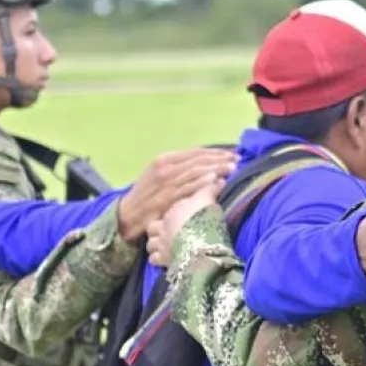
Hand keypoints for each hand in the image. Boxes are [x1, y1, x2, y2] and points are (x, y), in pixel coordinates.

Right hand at [116, 148, 236, 240]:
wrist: (128, 213)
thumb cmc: (147, 194)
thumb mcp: (160, 175)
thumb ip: (180, 169)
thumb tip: (204, 165)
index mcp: (164, 159)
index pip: (195, 152)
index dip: (214, 152)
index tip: (231, 153)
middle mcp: (165, 167)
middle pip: (198, 160)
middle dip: (219, 159)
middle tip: (236, 159)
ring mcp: (165, 182)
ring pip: (195, 172)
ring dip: (215, 169)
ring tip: (231, 168)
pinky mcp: (166, 198)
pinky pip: (188, 188)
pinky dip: (202, 183)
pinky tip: (216, 180)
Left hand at [147, 182, 222, 265]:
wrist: (197, 242)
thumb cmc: (201, 219)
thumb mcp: (207, 200)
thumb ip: (209, 190)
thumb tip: (218, 179)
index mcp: (172, 211)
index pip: (166, 209)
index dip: (170, 211)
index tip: (175, 213)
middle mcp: (162, 227)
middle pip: (152, 226)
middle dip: (156, 228)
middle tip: (166, 230)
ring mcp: (161, 244)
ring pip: (150, 243)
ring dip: (156, 244)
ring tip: (164, 245)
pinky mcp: (162, 260)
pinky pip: (154, 259)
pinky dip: (158, 259)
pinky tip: (163, 259)